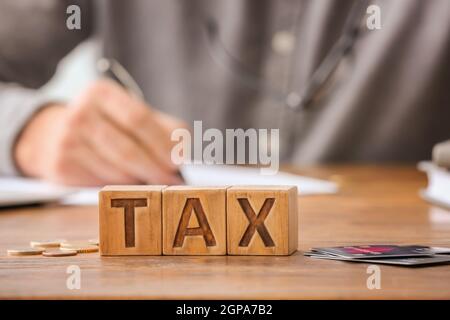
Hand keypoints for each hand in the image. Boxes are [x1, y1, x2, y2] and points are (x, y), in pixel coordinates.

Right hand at [14, 79, 185, 185]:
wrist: (52, 134)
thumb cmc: (106, 124)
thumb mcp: (129, 113)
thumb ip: (161, 128)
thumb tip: (182, 154)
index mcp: (101, 93)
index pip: (138, 119)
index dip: (162, 143)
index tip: (178, 161)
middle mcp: (80, 113)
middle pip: (128, 149)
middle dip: (155, 169)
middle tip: (172, 182)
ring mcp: (67, 140)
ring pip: (116, 171)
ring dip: (140, 181)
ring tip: (154, 183)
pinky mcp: (62, 165)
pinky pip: (102, 183)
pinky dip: (120, 187)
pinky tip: (127, 184)